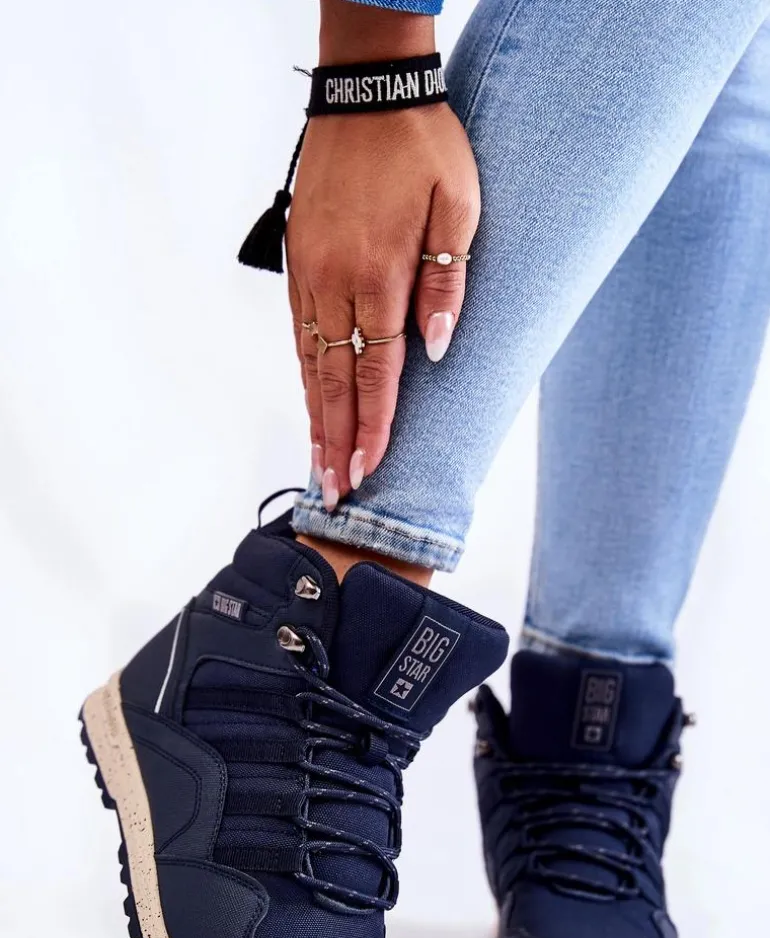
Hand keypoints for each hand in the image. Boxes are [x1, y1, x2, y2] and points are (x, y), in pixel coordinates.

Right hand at [286, 101, 479, 508]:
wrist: (366, 93)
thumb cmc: (423, 148)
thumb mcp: (459, 207)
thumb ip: (447, 281)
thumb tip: (436, 348)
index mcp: (380, 276)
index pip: (376, 372)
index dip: (373, 427)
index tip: (367, 472)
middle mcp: (337, 282)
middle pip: (333, 380)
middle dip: (336, 440)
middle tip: (331, 491)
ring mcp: (312, 273)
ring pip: (309, 361)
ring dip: (314, 415)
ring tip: (316, 461)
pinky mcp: (299, 260)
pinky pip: (299, 330)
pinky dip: (303, 373)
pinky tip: (308, 398)